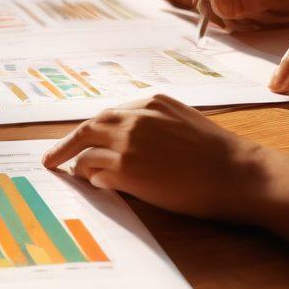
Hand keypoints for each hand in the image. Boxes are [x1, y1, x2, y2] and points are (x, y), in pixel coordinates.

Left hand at [41, 94, 271, 222]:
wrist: (239, 174)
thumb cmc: (218, 153)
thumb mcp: (183, 120)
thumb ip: (153, 122)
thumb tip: (124, 137)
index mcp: (149, 102)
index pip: (108, 115)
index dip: (91, 130)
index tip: (78, 139)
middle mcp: (134, 118)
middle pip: (87, 128)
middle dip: (65, 144)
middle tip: (49, 159)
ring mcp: (128, 144)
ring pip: (86, 152)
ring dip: (79, 166)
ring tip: (77, 177)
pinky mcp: (126, 170)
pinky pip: (95, 174)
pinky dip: (93, 180)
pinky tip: (98, 187)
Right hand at [198, 0, 288, 29]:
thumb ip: (245, 2)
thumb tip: (214, 7)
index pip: (207, 0)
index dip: (221, 17)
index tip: (246, 22)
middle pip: (214, 10)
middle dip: (237, 20)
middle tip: (265, 15)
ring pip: (224, 15)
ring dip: (245, 21)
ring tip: (269, 12)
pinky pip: (233, 15)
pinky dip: (248, 20)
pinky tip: (265, 13)